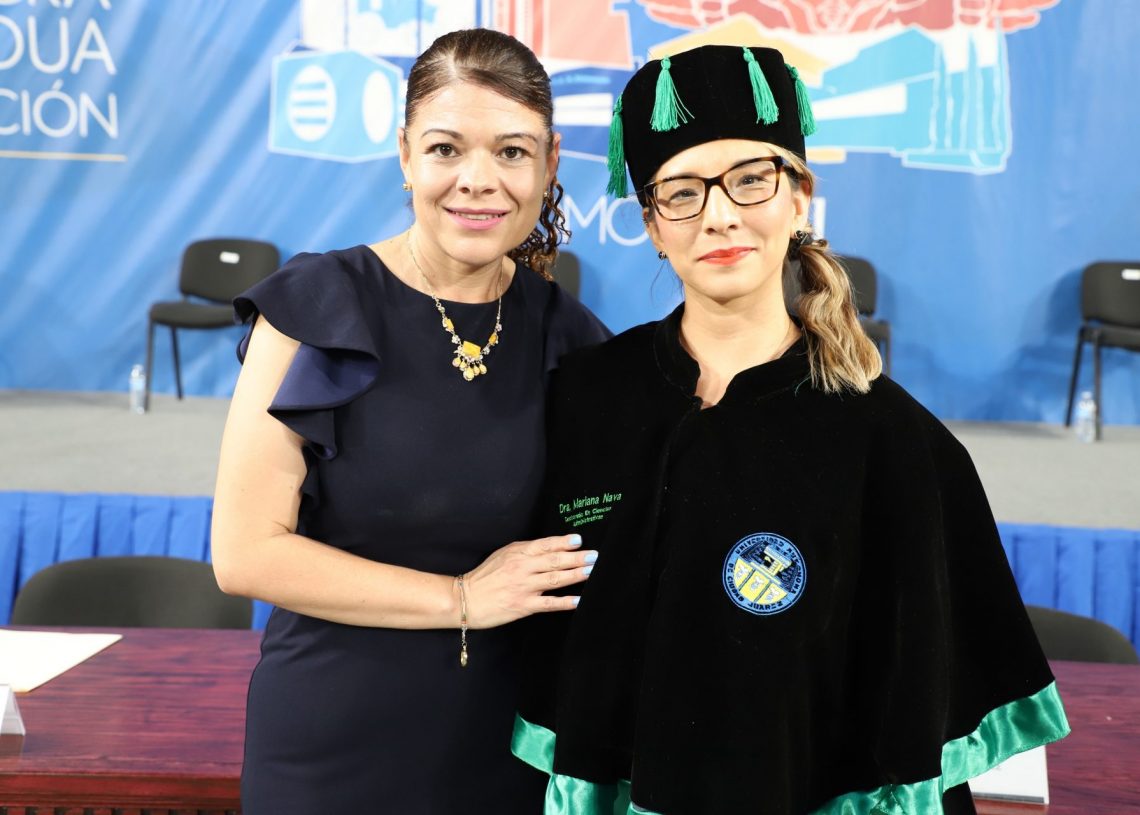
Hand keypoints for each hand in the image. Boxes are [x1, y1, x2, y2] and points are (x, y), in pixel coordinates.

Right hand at [462, 534, 594, 628]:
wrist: (466, 599)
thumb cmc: (485, 576)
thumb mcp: (502, 555)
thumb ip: (524, 551)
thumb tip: (549, 547)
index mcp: (517, 553)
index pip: (545, 545)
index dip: (563, 542)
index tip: (578, 540)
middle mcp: (522, 568)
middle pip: (554, 560)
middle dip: (576, 558)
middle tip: (594, 556)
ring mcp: (523, 587)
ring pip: (554, 579)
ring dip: (575, 575)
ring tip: (591, 571)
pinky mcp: (523, 605)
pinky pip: (549, 603)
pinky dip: (565, 602)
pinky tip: (578, 600)